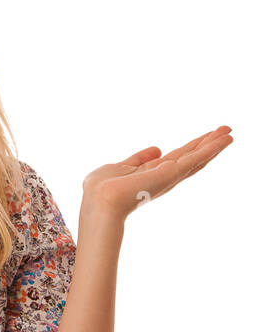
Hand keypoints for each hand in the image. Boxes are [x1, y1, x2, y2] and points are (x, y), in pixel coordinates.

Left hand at [81, 126, 232, 221]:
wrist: (101, 201)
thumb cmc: (101, 189)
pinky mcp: (173, 173)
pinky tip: (223, 140)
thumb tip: (157, 149)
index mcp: (151, 174)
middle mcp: (164, 176)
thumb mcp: (120, 167)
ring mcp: (170, 176)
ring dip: (214, 145)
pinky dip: (211, 149)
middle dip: (208, 144)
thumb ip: (139, 159)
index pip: (177, 158)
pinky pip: (195, 158)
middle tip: (227, 131)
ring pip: (197, 158)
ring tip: (230, 132)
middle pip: (191, 157)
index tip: (206, 136)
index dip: (191, 147)